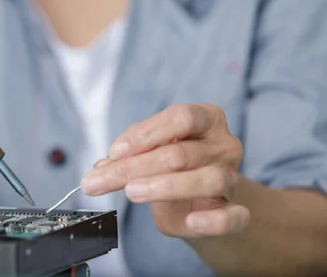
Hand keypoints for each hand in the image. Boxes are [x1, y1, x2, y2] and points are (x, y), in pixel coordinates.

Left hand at [81, 104, 249, 237]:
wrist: (206, 202)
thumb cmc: (176, 168)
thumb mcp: (152, 153)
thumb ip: (130, 155)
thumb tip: (102, 165)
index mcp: (207, 120)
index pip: (180, 118)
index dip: (145, 133)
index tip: (115, 151)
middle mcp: (224, 145)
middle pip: (181, 153)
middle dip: (135, 167)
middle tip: (101, 179)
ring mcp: (233, 179)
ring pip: (207, 179)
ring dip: (165, 186)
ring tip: (132, 192)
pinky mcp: (237, 213)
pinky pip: (232, 217)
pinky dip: (213, 221)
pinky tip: (190, 222)